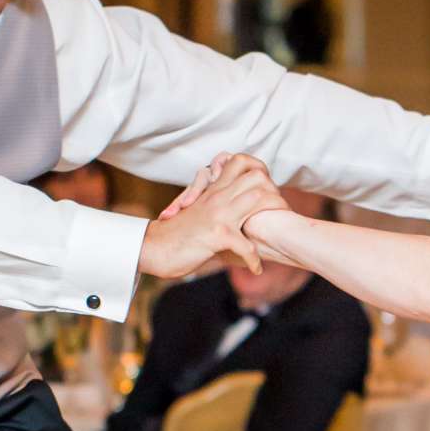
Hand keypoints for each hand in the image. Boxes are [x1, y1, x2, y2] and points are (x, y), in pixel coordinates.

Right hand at [140, 155, 282, 278]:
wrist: (152, 247)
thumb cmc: (175, 235)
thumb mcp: (198, 212)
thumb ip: (218, 206)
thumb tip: (238, 214)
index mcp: (213, 189)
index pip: (241, 161)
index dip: (259, 170)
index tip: (266, 189)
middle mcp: (218, 196)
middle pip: (257, 177)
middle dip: (275, 194)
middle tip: (277, 214)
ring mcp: (219, 214)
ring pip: (259, 199)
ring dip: (273, 218)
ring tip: (274, 237)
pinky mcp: (217, 235)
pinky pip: (247, 246)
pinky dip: (254, 260)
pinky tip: (255, 269)